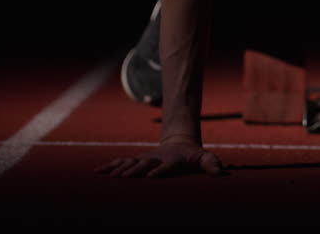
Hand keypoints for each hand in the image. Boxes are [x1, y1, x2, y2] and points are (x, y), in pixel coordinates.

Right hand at [94, 141, 225, 178]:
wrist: (180, 144)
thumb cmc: (193, 157)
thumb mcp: (204, 159)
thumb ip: (212, 165)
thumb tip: (222, 173)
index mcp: (171, 160)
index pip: (166, 166)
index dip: (160, 170)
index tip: (151, 175)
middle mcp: (155, 158)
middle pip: (143, 164)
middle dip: (134, 170)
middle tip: (123, 176)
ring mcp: (145, 158)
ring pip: (129, 162)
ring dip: (118, 168)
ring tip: (106, 174)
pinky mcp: (137, 160)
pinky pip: (121, 162)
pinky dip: (110, 166)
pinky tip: (97, 171)